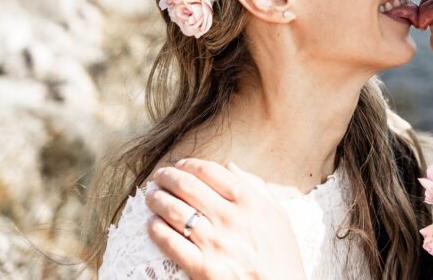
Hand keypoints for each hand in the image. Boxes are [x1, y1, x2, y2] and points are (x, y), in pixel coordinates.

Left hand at [146, 159, 306, 279]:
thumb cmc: (281, 255)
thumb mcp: (278, 215)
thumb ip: (256, 187)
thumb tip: (229, 167)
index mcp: (250, 201)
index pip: (210, 171)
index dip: (189, 164)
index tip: (180, 165)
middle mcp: (231, 218)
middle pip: (187, 186)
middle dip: (167, 177)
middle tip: (159, 177)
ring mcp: (215, 243)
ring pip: (174, 211)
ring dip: (157, 200)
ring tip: (151, 197)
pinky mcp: (203, 268)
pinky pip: (171, 243)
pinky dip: (157, 230)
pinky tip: (152, 224)